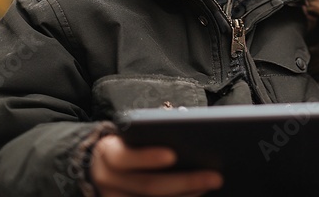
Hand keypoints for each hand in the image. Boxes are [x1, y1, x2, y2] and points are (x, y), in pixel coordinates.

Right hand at [91, 135, 222, 196]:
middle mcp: (107, 179)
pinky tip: (198, 195)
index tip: (173, 155)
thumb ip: (152, 131)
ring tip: (211, 185)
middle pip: (147, 185)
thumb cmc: (128, 142)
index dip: (147, 157)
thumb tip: (188, 127)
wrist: (103, 165)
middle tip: (215, 176)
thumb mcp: (132, 133)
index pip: (123, 157)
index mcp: (108, 153)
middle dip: (185, 181)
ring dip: (187, 195)